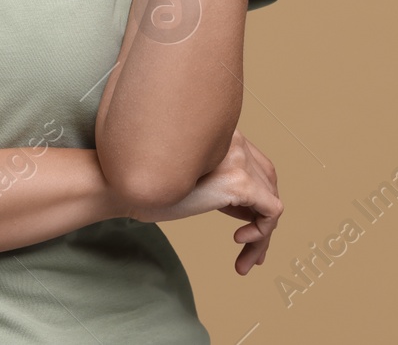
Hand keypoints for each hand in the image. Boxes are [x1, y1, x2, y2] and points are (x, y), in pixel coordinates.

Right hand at [125, 130, 282, 275]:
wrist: (125, 187)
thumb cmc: (152, 190)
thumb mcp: (195, 185)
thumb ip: (224, 189)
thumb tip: (250, 214)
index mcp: (223, 137)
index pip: (259, 167)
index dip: (258, 200)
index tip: (244, 232)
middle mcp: (235, 141)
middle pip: (269, 181)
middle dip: (263, 219)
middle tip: (251, 252)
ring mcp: (238, 160)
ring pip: (271, 200)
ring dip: (262, 235)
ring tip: (246, 259)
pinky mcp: (239, 181)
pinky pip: (272, 211)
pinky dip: (262, 232)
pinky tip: (238, 241)